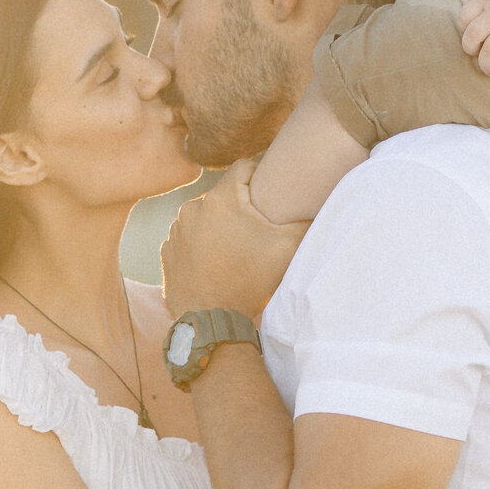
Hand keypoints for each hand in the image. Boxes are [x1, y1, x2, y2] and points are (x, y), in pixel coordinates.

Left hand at [160, 162, 302, 326]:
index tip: (266, 200)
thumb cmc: (250, 282)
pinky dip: (201, 246)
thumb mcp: (287, 248)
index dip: (259, 178)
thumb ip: (306, 219)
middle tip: (253, 234)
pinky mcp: (168, 250)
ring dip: (218, 227)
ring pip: (205, 216)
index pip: (244, 167)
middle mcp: (192, 208)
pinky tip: (215, 264)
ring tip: (234, 252)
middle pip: (224, 195)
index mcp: (220, 198)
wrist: (211, 321)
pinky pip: (189, 238)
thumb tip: (322, 201)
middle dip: (239, 208)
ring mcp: (176, 230)